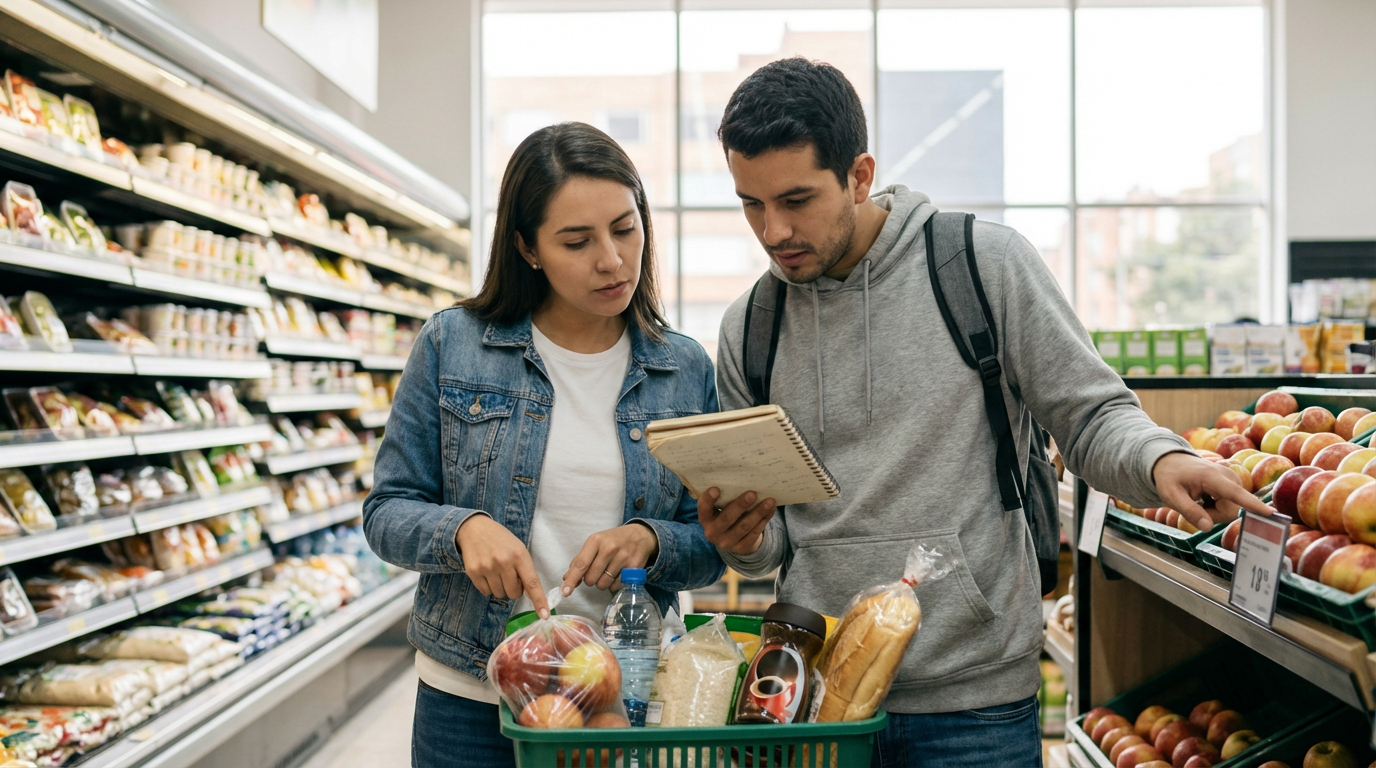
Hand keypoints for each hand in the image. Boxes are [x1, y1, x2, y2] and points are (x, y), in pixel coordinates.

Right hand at [456, 514, 549, 617]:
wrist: (474, 529)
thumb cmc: (501, 540)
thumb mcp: (518, 549)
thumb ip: (525, 570)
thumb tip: (532, 595)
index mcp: (519, 555)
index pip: (532, 583)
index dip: (539, 600)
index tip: (544, 615)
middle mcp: (503, 562)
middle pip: (514, 593)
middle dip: (514, 589)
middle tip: (509, 574)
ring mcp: (487, 568)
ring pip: (500, 594)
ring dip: (500, 588)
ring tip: (496, 571)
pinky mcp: (473, 572)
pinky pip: (486, 592)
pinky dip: (488, 587)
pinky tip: (486, 572)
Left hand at [562, 523, 658, 594]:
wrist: (641, 535)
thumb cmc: (613, 540)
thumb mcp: (596, 543)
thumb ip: (580, 560)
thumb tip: (567, 578)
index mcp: (596, 540)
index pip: (581, 564)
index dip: (572, 579)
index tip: (564, 591)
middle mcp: (609, 548)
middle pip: (591, 578)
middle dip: (591, 579)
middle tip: (598, 570)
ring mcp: (623, 557)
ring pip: (603, 584)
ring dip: (603, 583)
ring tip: (609, 571)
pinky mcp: (634, 567)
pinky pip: (616, 586)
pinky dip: (614, 585)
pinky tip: (619, 574)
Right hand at [698, 488, 776, 554]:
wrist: (734, 539)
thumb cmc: (727, 513)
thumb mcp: (720, 508)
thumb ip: (726, 497)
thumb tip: (743, 479)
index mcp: (705, 518)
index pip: (703, 508)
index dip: (708, 499)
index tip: (716, 488)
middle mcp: (713, 532)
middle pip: (727, 518)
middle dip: (740, 505)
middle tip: (753, 493)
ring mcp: (727, 542)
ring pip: (744, 526)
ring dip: (758, 512)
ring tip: (770, 501)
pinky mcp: (741, 548)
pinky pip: (754, 533)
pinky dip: (764, 520)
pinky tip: (771, 510)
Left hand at [1152, 451, 1274, 531]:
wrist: (1171, 462)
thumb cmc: (1169, 478)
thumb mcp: (1171, 495)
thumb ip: (1189, 511)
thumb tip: (1207, 528)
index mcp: (1212, 477)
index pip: (1235, 494)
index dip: (1253, 505)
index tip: (1271, 513)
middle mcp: (1228, 477)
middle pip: (1229, 511)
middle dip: (1212, 516)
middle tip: (1193, 505)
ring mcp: (1233, 481)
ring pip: (1230, 511)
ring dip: (1213, 512)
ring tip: (1197, 499)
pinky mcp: (1234, 486)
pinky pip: (1230, 506)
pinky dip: (1215, 507)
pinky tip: (1204, 497)